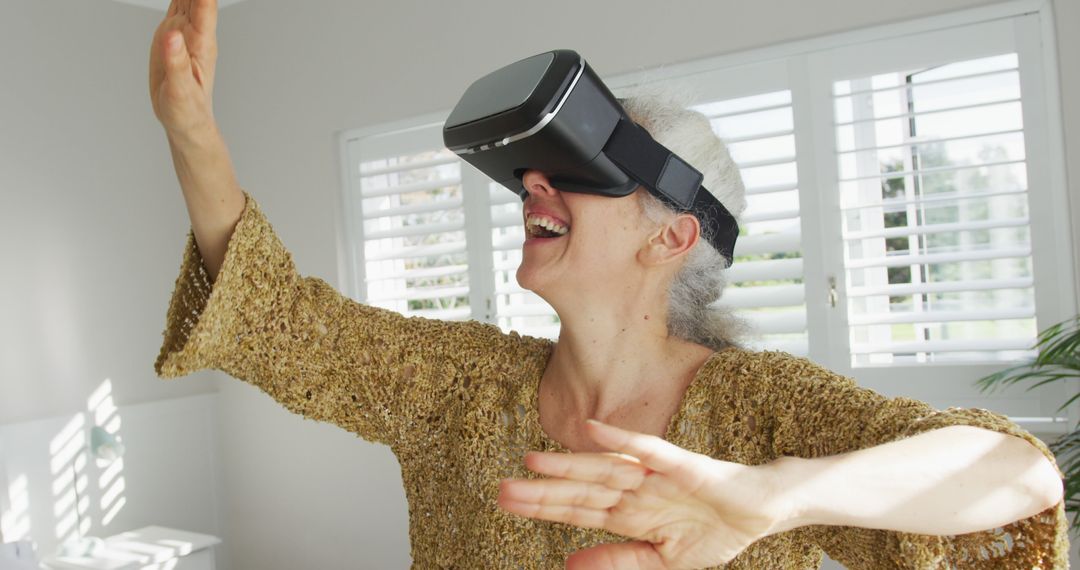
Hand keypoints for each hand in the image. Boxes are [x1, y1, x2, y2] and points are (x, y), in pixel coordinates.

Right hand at [149, 0, 218, 139]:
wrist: (185, 120)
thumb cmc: (187, 110)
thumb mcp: (181, 92)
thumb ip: (177, 64)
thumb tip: (173, 35)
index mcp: (201, 44)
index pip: (205, 6)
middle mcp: (196, 32)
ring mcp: (185, 29)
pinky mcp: (173, 31)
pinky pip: (176, 1)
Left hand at [498, 420, 794, 569]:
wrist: (764, 513)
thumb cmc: (713, 530)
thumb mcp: (662, 560)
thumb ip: (618, 561)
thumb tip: (569, 563)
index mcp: (630, 513)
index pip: (578, 510)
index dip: (543, 506)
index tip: (506, 502)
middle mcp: (636, 491)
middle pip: (582, 490)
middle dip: (542, 490)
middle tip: (500, 488)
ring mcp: (657, 476)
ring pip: (605, 470)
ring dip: (569, 464)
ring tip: (532, 460)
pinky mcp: (685, 466)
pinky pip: (651, 451)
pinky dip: (623, 441)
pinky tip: (594, 431)